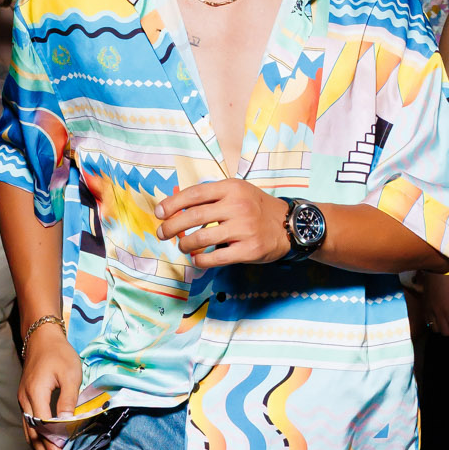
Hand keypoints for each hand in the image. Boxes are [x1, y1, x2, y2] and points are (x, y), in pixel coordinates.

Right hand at [17, 325, 81, 449]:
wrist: (41, 338)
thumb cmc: (59, 354)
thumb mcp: (70, 375)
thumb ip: (67, 400)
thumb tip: (66, 423)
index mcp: (35, 393)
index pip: (42, 425)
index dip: (51, 443)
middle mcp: (25, 400)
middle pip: (32, 434)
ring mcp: (23, 401)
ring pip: (28, 431)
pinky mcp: (26, 401)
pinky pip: (29, 425)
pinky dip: (36, 439)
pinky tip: (44, 448)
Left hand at [155, 181, 289, 266]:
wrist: (289, 225)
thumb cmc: (256, 208)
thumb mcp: (237, 192)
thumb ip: (212, 197)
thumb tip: (177, 208)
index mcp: (231, 188)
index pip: (194, 194)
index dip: (172, 204)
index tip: (159, 213)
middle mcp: (237, 206)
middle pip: (193, 216)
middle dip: (171, 226)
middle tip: (162, 233)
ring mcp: (244, 228)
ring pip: (201, 239)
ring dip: (185, 244)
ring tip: (183, 246)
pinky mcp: (248, 249)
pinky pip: (216, 258)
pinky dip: (200, 261)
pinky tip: (197, 260)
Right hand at [424, 272, 448, 334]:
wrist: (437, 268)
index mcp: (448, 309)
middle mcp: (436, 312)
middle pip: (445, 332)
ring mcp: (428, 310)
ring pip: (435, 329)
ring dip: (443, 327)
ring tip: (448, 320)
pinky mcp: (424, 306)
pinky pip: (428, 322)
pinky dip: (435, 323)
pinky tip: (440, 317)